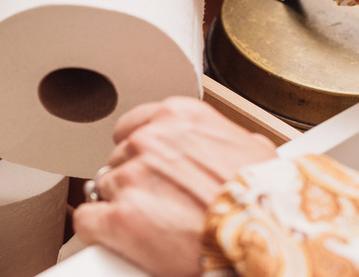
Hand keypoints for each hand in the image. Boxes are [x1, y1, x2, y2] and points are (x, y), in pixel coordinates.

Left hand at [72, 97, 276, 275]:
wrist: (271, 240)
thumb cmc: (268, 201)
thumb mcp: (254, 152)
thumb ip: (224, 141)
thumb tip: (229, 146)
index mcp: (179, 118)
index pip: (132, 126)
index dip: (138, 152)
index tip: (146, 167)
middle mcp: (149, 142)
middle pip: (119, 159)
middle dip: (135, 181)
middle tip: (160, 203)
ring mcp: (132, 178)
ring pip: (104, 188)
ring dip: (121, 206)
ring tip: (153, 224)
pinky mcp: (119, 218)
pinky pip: (87, 220)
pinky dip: (98, 231)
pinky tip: (117, 238)